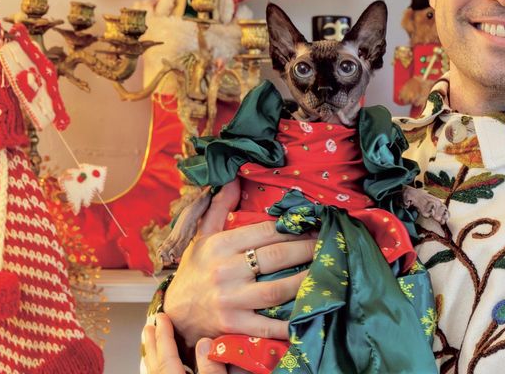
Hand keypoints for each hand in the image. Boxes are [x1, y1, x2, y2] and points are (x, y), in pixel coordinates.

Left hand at [142, 313, 226, 373]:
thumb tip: (205, 343)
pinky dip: (159, 368)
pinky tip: (164, 367)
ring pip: (155, 372)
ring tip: (153, 343)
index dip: (164, 335)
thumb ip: (212, 368)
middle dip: (153, 343)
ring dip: (154, 355)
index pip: (166, 357)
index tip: (162, 317)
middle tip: (149, 326)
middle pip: (155, 364)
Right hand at [163, 179, 314, 348]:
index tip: (312, 224)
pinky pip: (269, 326)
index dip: (292, 228)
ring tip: (327, 272)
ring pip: (278, 290)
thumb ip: (218, 207)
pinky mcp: (236, 326)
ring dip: (306, 280)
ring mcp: (232, 300)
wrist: (176, 314)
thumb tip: (233, 179)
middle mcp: (226, 271)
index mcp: (220, 246)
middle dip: (307, 249)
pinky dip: (290, 323)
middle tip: (328, 244)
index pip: (264, 232)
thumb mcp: (202, 237)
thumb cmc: (194, 271)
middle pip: (276, 257)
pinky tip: (310, 315)